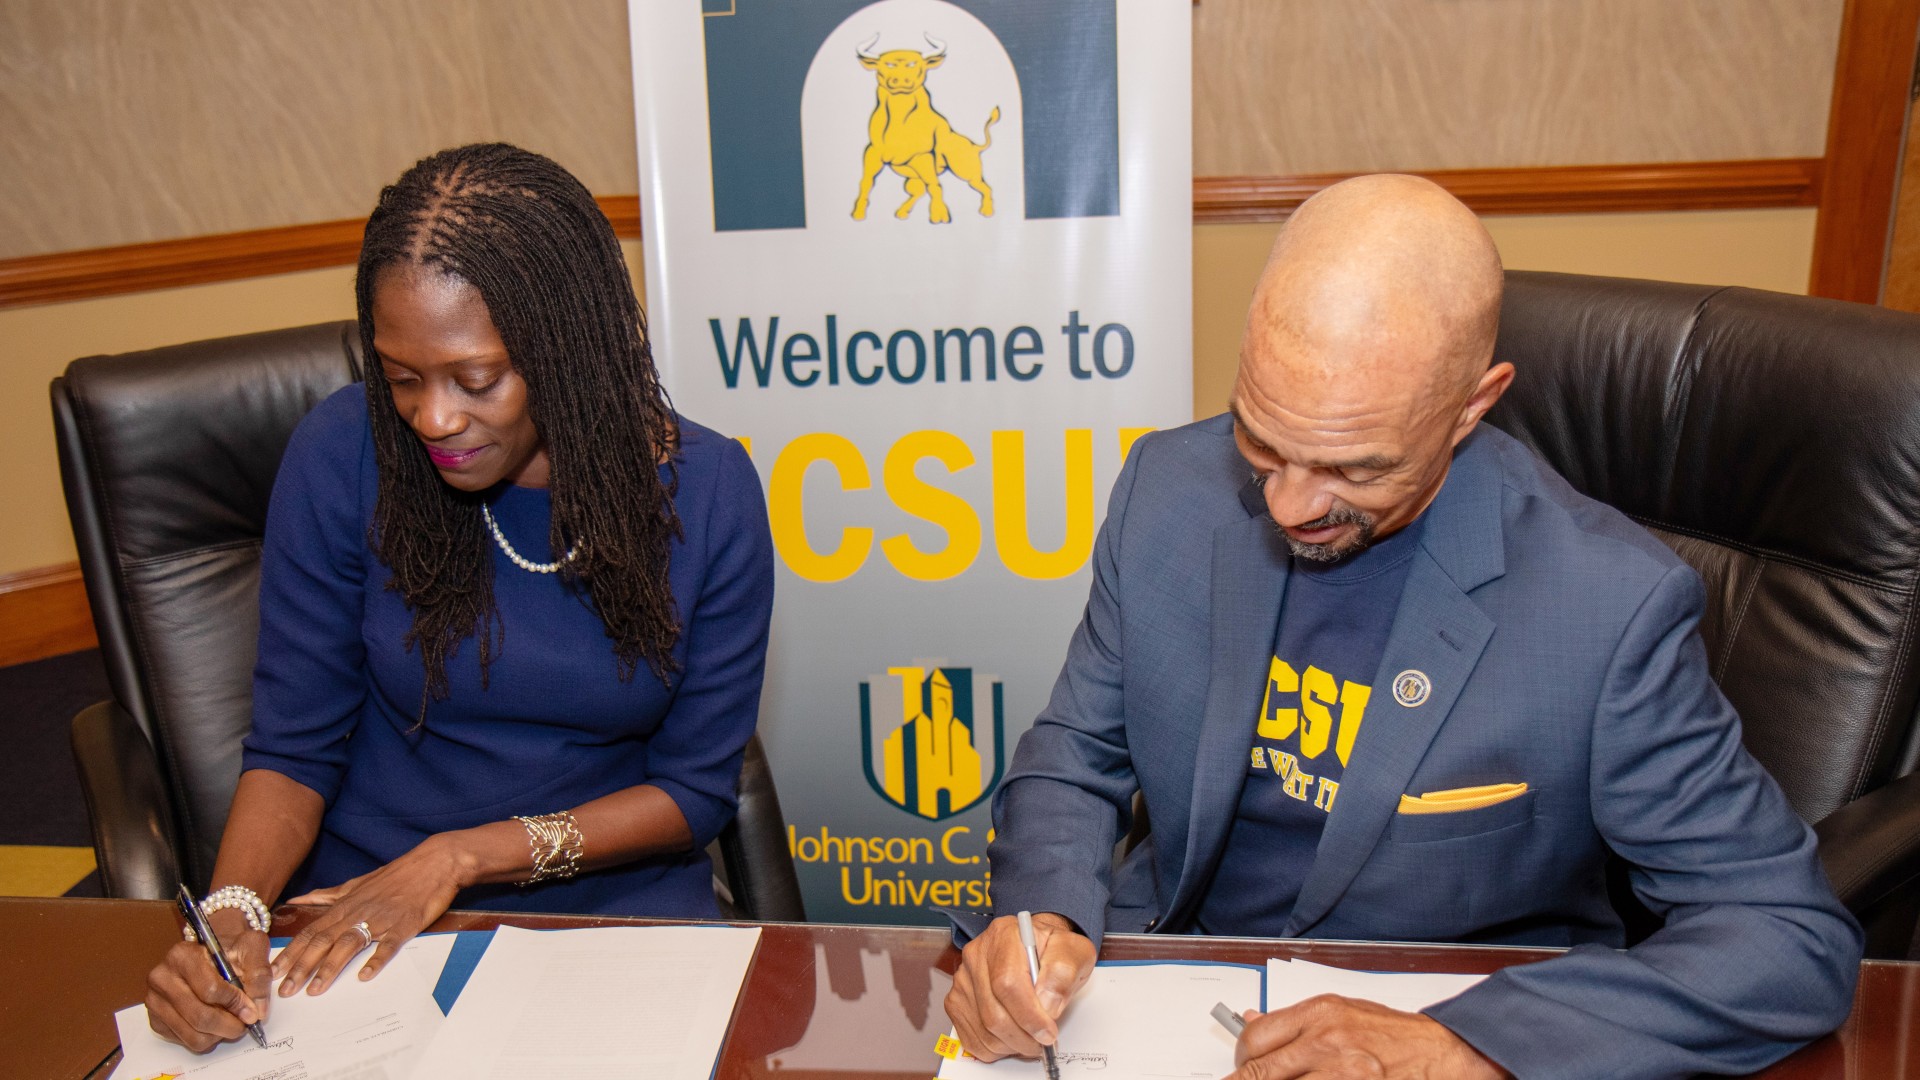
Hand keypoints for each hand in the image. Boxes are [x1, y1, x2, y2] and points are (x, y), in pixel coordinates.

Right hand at [145, 907, 269, 1052]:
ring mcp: (155, 1000)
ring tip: (232, 1023)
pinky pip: (184, 1041)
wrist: (211, 953)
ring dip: (219, 1035)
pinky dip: (205, 1038)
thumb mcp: (251, 948)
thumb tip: (258, 1011)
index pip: (210, 990)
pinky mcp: (155, 1019)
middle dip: (229, 1026)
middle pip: (200, 1017)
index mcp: (183, 955)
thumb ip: (259, 976)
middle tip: (245, 1025)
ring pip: (192, 1034)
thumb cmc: (230, 949)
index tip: (251, 1011)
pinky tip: (215, 1024)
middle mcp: (162, 977)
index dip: (235, 1004)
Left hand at [274, 832, 471, 996]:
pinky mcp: (405, 924)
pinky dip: (376, 959)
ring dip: (329, 968)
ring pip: (348, 944)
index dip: (290, 953)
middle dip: (301, 967)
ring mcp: (381, 919)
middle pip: (322, 941)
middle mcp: (358, 912)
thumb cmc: (397, 875)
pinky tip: (364, 975)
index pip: (310, 932)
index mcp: (345, 905)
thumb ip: (328, 896)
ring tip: (314, 990)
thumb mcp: (358, 883)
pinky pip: (388, 944)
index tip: (272, 973)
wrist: (435, 862)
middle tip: (284, 991)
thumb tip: (299, 899)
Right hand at [944, 913, 1095, 1060]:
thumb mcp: (1073, 952)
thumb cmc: (1052, 950)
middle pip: (993, 1012)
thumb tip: (1047, 1005)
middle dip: (1024, 1037)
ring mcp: (963, 980)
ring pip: (983, 1030)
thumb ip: (1063, 973)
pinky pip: (972, 1039)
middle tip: (1045, 1041)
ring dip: (1013, 1046)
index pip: (1007, 983)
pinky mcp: (956, 1002)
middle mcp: (976, 955)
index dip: (1029, 1016)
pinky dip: (997, 1049)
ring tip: (1032, 1038)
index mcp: (1004, 935)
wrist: (1035, 949)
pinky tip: (1014, 1038)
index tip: (1049, 1032)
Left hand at [1230, 995, 1508, 1079]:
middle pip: (1261, 1070)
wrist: (1443, 1053)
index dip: (1241, 1060)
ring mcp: (1342, 1071)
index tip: (1241, 1068)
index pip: (1256, 1037)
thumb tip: (1251, 1020)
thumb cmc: (1395, 1036)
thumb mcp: (1342, 1013)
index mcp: (1320, 1013)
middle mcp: (1327, 1040)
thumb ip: (1297, 1022)